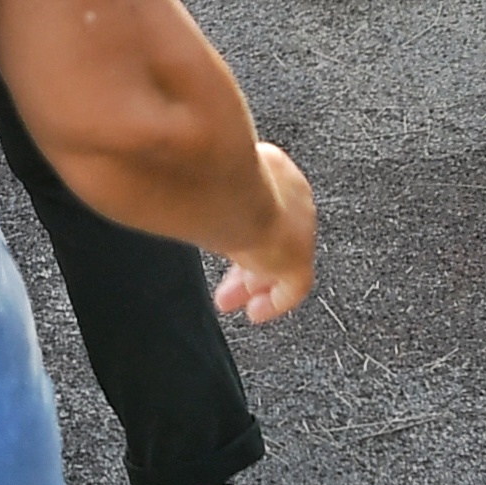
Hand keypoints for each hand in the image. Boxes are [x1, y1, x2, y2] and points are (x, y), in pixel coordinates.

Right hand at [209, 141, 319, 326]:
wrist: (238, 196)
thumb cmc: (217, 177)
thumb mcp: (210, 172)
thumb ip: (208, 180)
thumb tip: (183, 178)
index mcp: (278, 172)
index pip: (267, 205)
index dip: (244, 227)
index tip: (226, 241)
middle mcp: (296, 201)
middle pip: (271, 239)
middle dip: (245, 263)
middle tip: (226, 280)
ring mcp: (301, 232)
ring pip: (278, 264)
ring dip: (252, 283)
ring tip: (230, 300)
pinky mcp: (300, 261)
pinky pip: (291, 289)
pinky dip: (273, 302)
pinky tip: (255, 312)